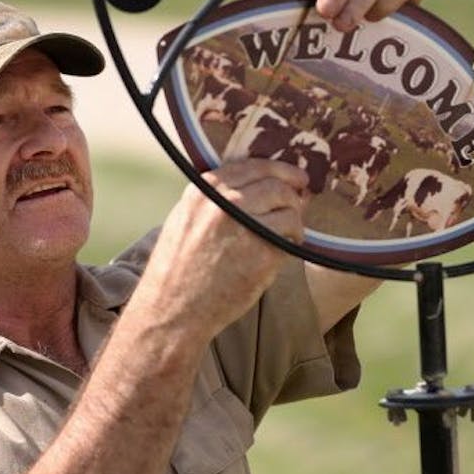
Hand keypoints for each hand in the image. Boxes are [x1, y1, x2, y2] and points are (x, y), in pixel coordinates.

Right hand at [138, 159, 310, 339]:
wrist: (173, 308)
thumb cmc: (178, 266)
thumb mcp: (187, 217)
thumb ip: (219, 196)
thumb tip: (266, 184)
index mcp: (206, 190)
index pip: (254, 166)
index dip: (280, 170)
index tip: (295, 178)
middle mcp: (227, 203)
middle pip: (277, 186)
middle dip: (293, 196)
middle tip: (299, 204)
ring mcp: (247, 227)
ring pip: (290, 212)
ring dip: (295, 223)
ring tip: (288, 235)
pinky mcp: (263, 255)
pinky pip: (289, 241)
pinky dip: (290, 245)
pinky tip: (279, 253)